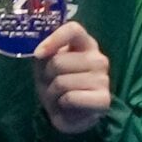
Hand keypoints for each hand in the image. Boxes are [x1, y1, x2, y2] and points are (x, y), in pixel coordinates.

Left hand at [33, 20, 112, 135]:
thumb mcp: (46, 64)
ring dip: (52, 93)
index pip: (73, 30)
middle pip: (59, 61)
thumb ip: (44, 52)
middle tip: (49, 84)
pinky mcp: (103, 100)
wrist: (68, 112)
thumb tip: (40, 52)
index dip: (54, 39)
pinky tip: (67, 106)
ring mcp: (103, 79)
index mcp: (85, 44)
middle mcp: (98, 59)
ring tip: (57, 97)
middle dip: (46, 76)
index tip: (38, 54)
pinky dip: (62, 104)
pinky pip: (71, 98)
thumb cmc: (57, 82)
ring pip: (62, 82)